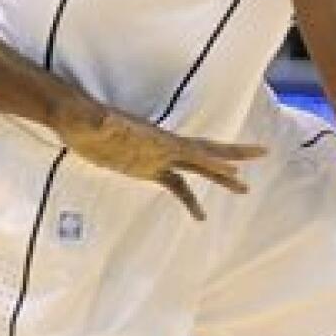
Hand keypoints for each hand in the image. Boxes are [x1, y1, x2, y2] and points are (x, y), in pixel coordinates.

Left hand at [55, 102, 264, 220]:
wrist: (73, 120)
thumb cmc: (83, 120)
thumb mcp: (92, 122)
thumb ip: (100, 122)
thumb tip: (103, 120)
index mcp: (159, 139)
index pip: (197, 149)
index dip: (221, 157)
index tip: (247, 161)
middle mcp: (163, 147)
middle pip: (206, 154)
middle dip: (234, 158)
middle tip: (262, 158)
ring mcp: (155, 158)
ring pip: (196, 170)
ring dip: (219, 178)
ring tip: (243, 190)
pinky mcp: (143, 169)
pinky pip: (174, 185)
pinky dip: (189, 199)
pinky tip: (199, 215)